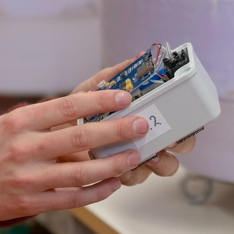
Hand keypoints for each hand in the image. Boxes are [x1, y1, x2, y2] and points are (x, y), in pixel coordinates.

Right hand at [0, 88, 145, 232]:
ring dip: (113, 164)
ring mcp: (27, 178)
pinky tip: (111, 184)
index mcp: (17, 122)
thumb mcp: (1, 125)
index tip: (122, 96)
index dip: (98, 101)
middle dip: (115, 130)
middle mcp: (23, 148)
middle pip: (79, 138)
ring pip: (81, 172)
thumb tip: (74, 113)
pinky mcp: (29, 203)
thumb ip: (36, 121)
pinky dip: (95, 192)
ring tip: (134, 155)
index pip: (66, 106)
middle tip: (140, 124)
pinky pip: (71, 198)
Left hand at [65, 58, 197, 186]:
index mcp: (145, 118)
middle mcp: (146, 140)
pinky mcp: (118, 173)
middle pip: (177, 148)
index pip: (178, 124)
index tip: (180, 123)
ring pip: (160, 167)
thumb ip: (115, 75)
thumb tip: (139, 57)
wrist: (48, 134)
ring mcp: (135, 159)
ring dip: (157, 161)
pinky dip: (130, 171)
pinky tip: (120, 163)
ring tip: (146, 154)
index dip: (185, 127)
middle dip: (177, 146)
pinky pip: (133, 177)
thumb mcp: (93, 89)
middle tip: (167, 139)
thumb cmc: (75, 110)